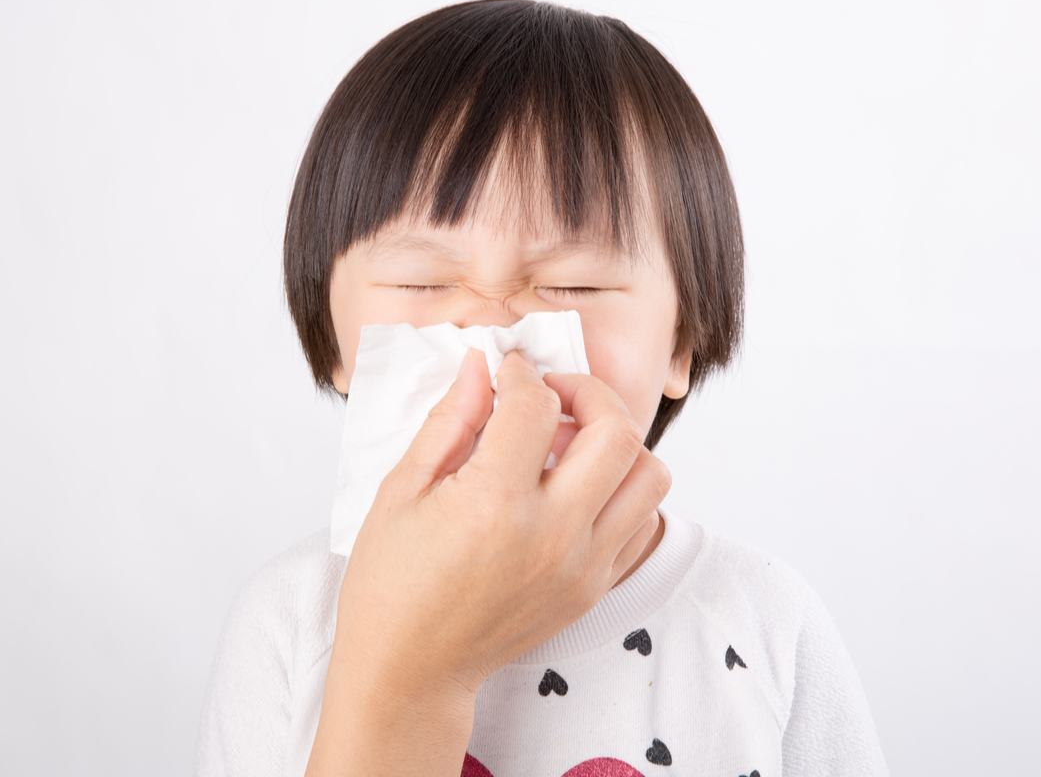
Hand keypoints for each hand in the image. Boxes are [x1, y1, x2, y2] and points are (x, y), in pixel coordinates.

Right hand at [306, 348, 670, 775]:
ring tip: (571, 443)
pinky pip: (643, 521)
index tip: (506, 373)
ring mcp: (581, 566)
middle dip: (588, 392)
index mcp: (493, 505)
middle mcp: (551, 535)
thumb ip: (449, 421)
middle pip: (616, 431)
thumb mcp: (401, 491)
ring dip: (617, 443)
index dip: (521, 374)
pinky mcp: (594, 588)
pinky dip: (622, 491)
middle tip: (554, 395)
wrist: (410, 672)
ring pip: (649, 475)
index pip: (536, 407)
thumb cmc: (392, 585)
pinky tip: (577, 487)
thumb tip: (480, 368)